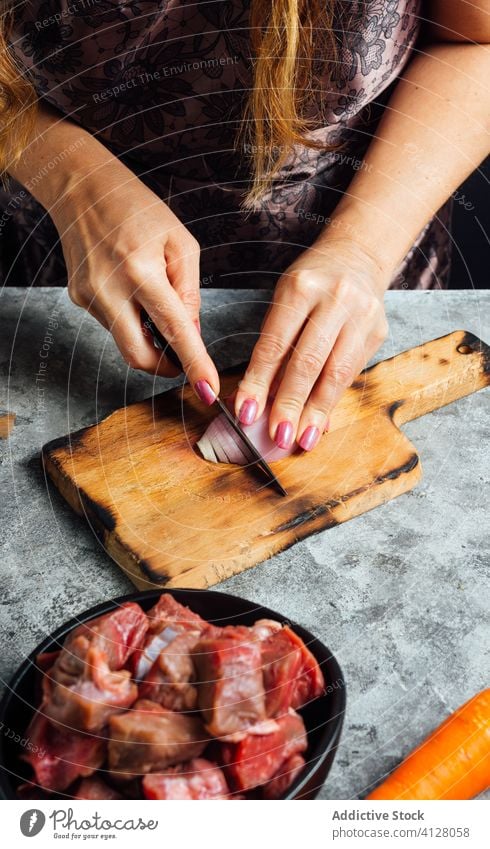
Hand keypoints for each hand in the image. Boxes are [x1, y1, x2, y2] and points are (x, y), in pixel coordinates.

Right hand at [52, 158, 218, 393]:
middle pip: (139, 356)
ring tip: (152, 294)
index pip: (173, 330)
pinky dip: (131, 317)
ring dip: (147, 332)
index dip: (193, 364)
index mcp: (140, 270)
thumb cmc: (138, 209)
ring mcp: (89, 297)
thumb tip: (190, 332)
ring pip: (125, 339)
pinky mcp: (79, 299)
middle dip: (165, 367)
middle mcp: (109, 289)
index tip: (208, 391)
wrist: (82, 188)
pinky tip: (131, 287)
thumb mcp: (180, 242)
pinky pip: (113, 323)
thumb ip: (189, 292)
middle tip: (182, 360)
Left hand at [234, 240, 388, 451]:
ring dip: (316, 411)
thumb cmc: (311, 284)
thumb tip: (256, 401)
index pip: (275, 344)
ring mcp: (361, 315)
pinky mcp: (377, 331)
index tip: (246, 414)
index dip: (258, 383)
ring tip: (302, 439)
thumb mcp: (285, 302)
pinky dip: (333, 401)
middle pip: (308, 361)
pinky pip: (351, 374)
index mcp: (301, 288)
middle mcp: (335, 299)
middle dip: (290, 403)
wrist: (358, 256)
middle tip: (276, 436)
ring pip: (335, 373)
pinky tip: (320, 421)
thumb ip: (274, 348)